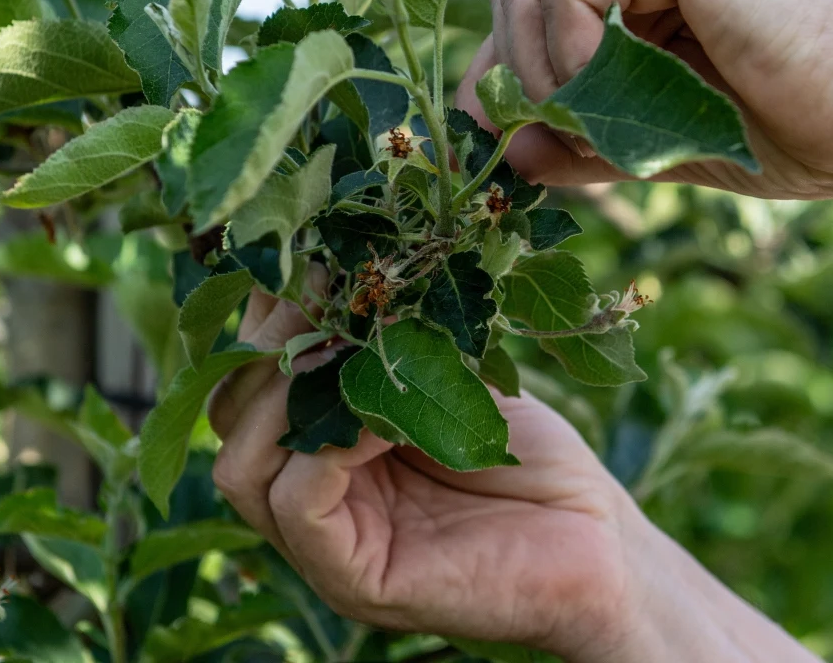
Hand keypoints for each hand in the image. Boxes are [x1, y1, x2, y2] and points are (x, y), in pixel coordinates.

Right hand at [209, 292, 826, 660]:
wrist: (602, 544)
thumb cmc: (530, 459)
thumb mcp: (448, 378)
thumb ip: (385, 339)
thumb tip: (332, 257)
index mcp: (321, 449)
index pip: (248, 382)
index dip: (267, 316)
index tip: (306, 252)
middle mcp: (308, 500)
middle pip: (230, 421)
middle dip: (268, 343)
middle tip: (321, 290)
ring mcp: (326, 547)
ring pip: (242, 468)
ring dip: (285, 390)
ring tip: (342, 341)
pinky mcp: (357, 580)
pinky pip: (303, 503)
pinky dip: (333, 444)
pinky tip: (382, 411)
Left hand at [456, 0, 832, 199]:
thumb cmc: (800, 133)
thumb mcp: (662, 146)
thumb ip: (587, 141)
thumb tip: (505, 151)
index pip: (531, 0)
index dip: (502, 70)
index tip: (505, 139)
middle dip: (508, 69)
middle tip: (545, 136)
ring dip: (535, 69)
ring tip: (590, 126)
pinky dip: (569, 56)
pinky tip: (617, 99)